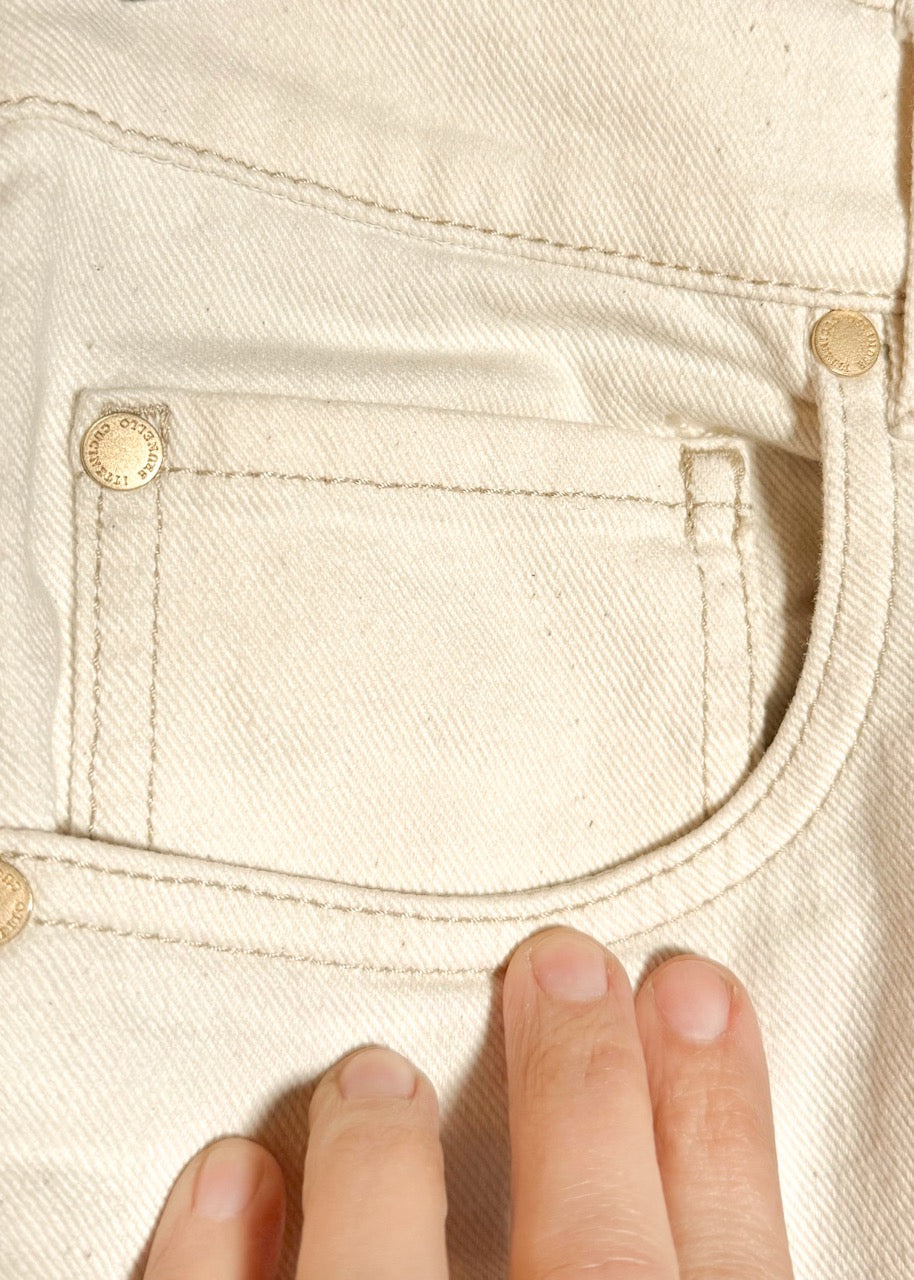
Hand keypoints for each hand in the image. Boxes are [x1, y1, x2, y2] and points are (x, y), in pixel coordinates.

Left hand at [141, 925, 793, 1277]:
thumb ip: (682, 1268)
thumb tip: (678, 1171)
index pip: (731, 1266)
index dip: (719, 1115)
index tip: (693, 992)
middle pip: (597, 1266)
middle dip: (585, 1090)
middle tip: (560, 963)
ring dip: (383, 1170)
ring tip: (370, 1075)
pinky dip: (218, 1265)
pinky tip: (227, 1177)